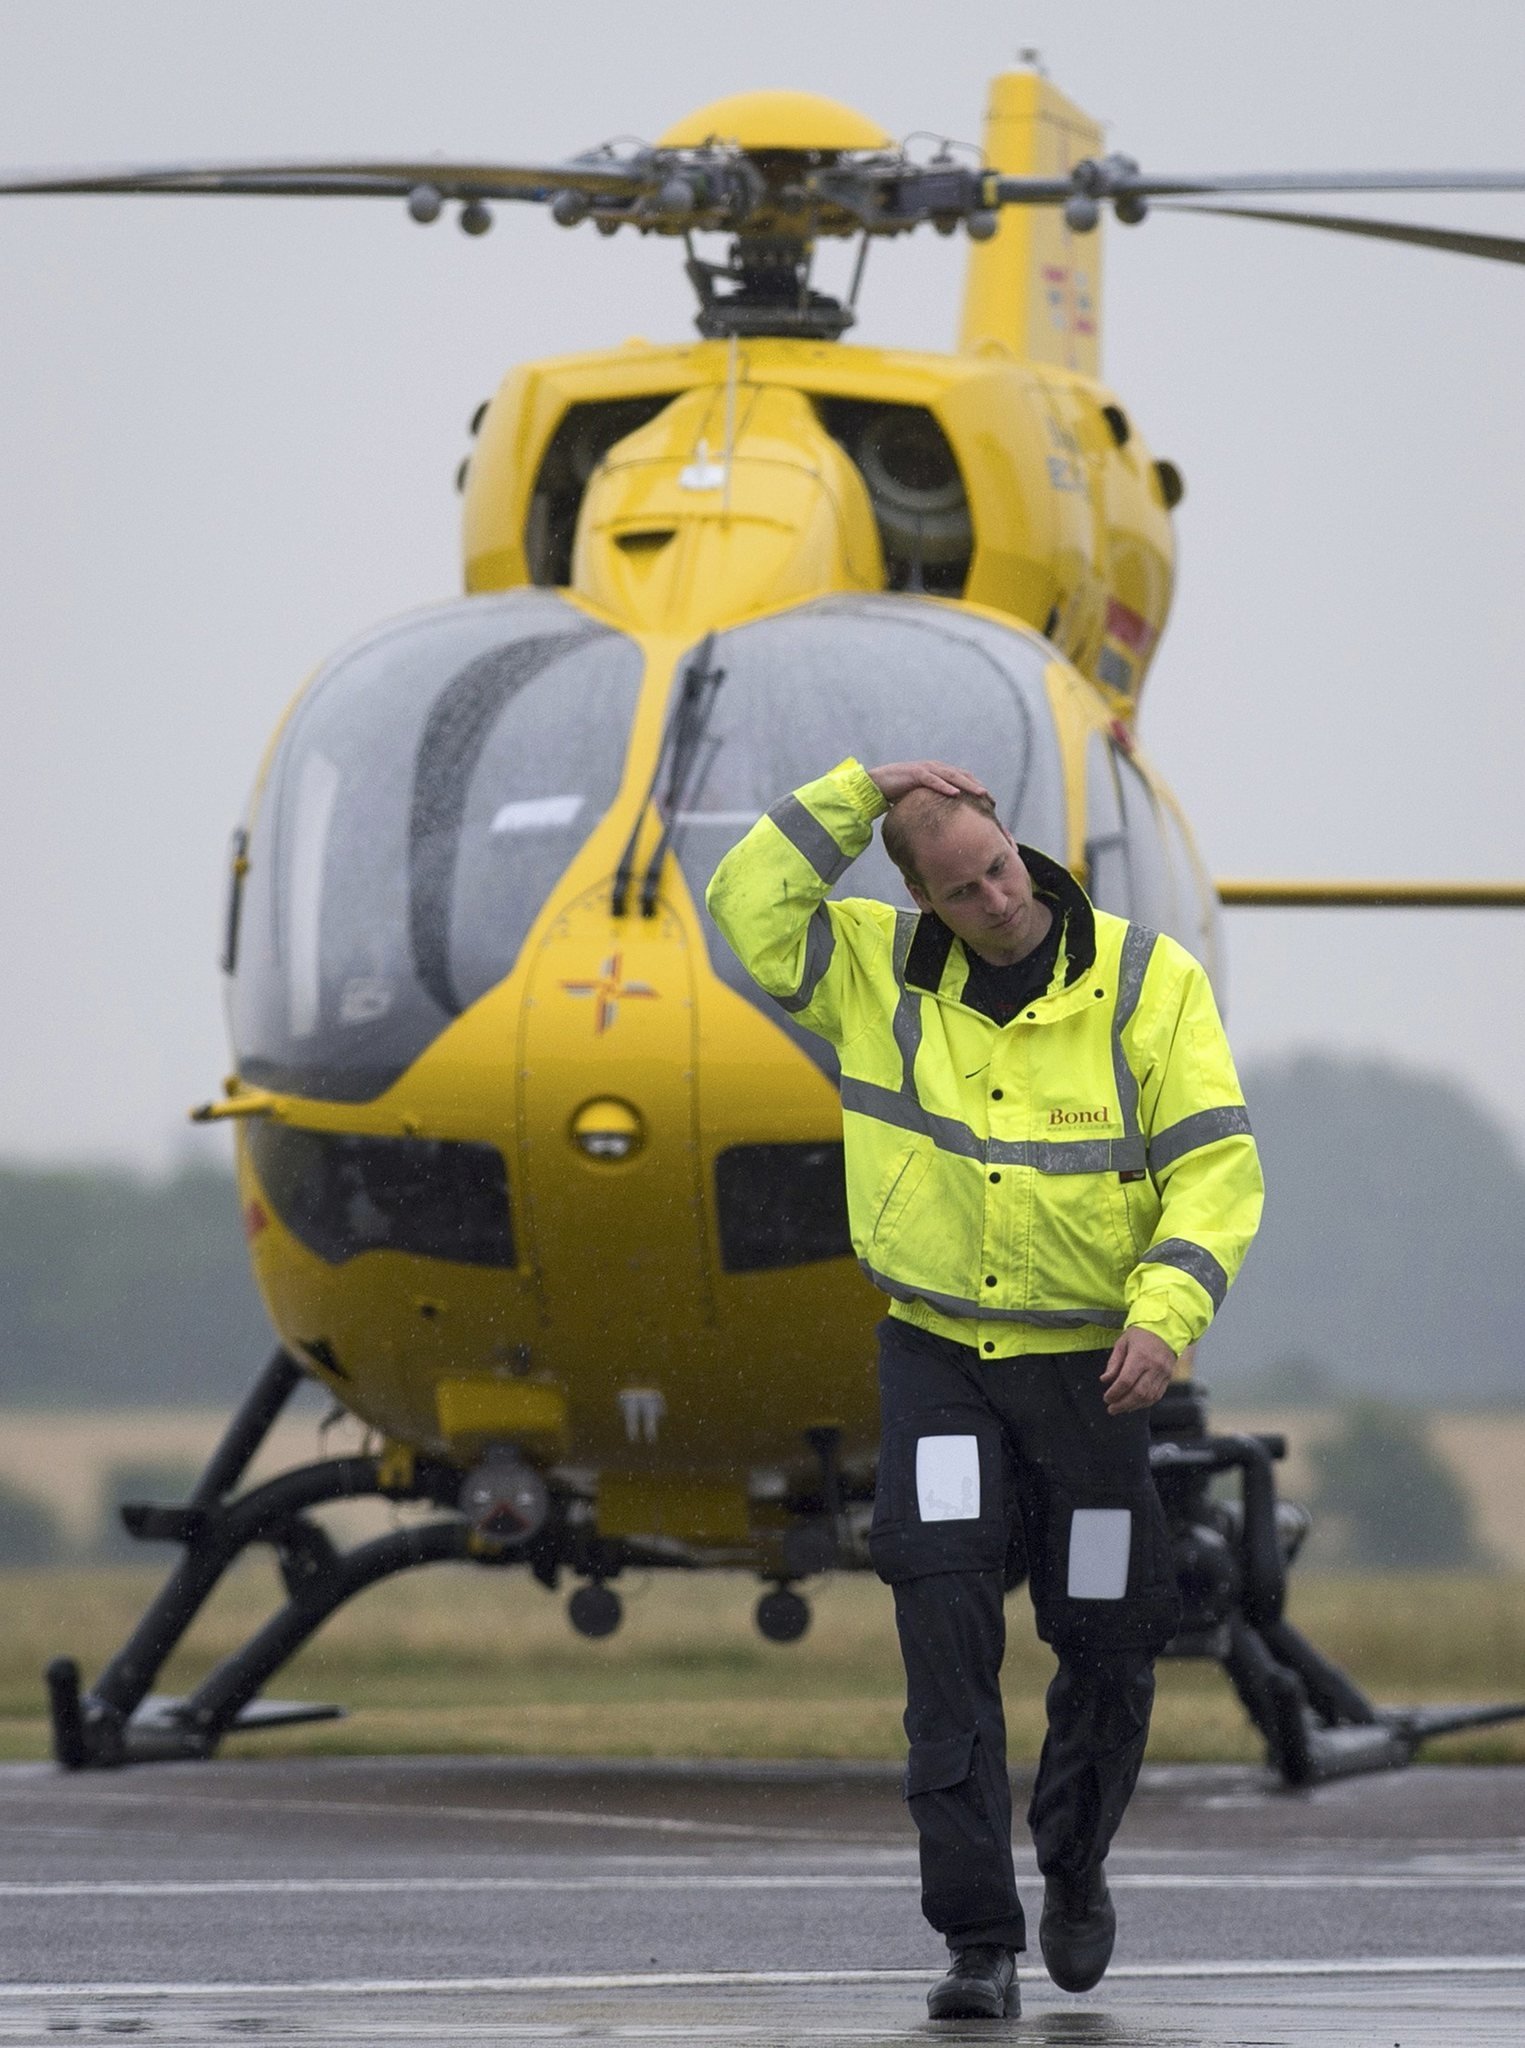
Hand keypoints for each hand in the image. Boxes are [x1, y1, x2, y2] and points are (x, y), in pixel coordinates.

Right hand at [866, 760, 992, 805]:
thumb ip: (933, 804)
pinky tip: (956, 793)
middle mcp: (935, 768)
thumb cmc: (897, 793)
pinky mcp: (915, 774)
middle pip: (962, 775)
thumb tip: (945, 821)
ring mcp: (926, 769)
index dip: (977, 788)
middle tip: (991, 800)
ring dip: (967, 785)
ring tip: (981, 794)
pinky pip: (933, 780)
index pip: (962, 779)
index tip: (990, 802)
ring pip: (952, 776)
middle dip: (978, 787)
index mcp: (938, 773)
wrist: (875, 784)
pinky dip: (945, 786)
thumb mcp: (920, 799)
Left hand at [1100, 1328, 1176, 1415]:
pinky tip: (1134, 1405)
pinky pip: (1157, 1395)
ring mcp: (1163, 1373)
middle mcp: (1154, 1367)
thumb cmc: (1141, 1334)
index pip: (1126, 1381)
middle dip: (1123, 1404)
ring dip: (1133, 1406)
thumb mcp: (1122, 1343)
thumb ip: (1114, 1362)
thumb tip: (1105, 1380)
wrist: (1165, 1329)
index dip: (1115, 1393)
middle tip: (1111, 1409)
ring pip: (1148, 1397)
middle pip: (1138, 1393)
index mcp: (1140, 1356)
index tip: (1106, 1398)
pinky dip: (1145, 1403)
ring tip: (1121, 1408)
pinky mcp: (1168, 1377)